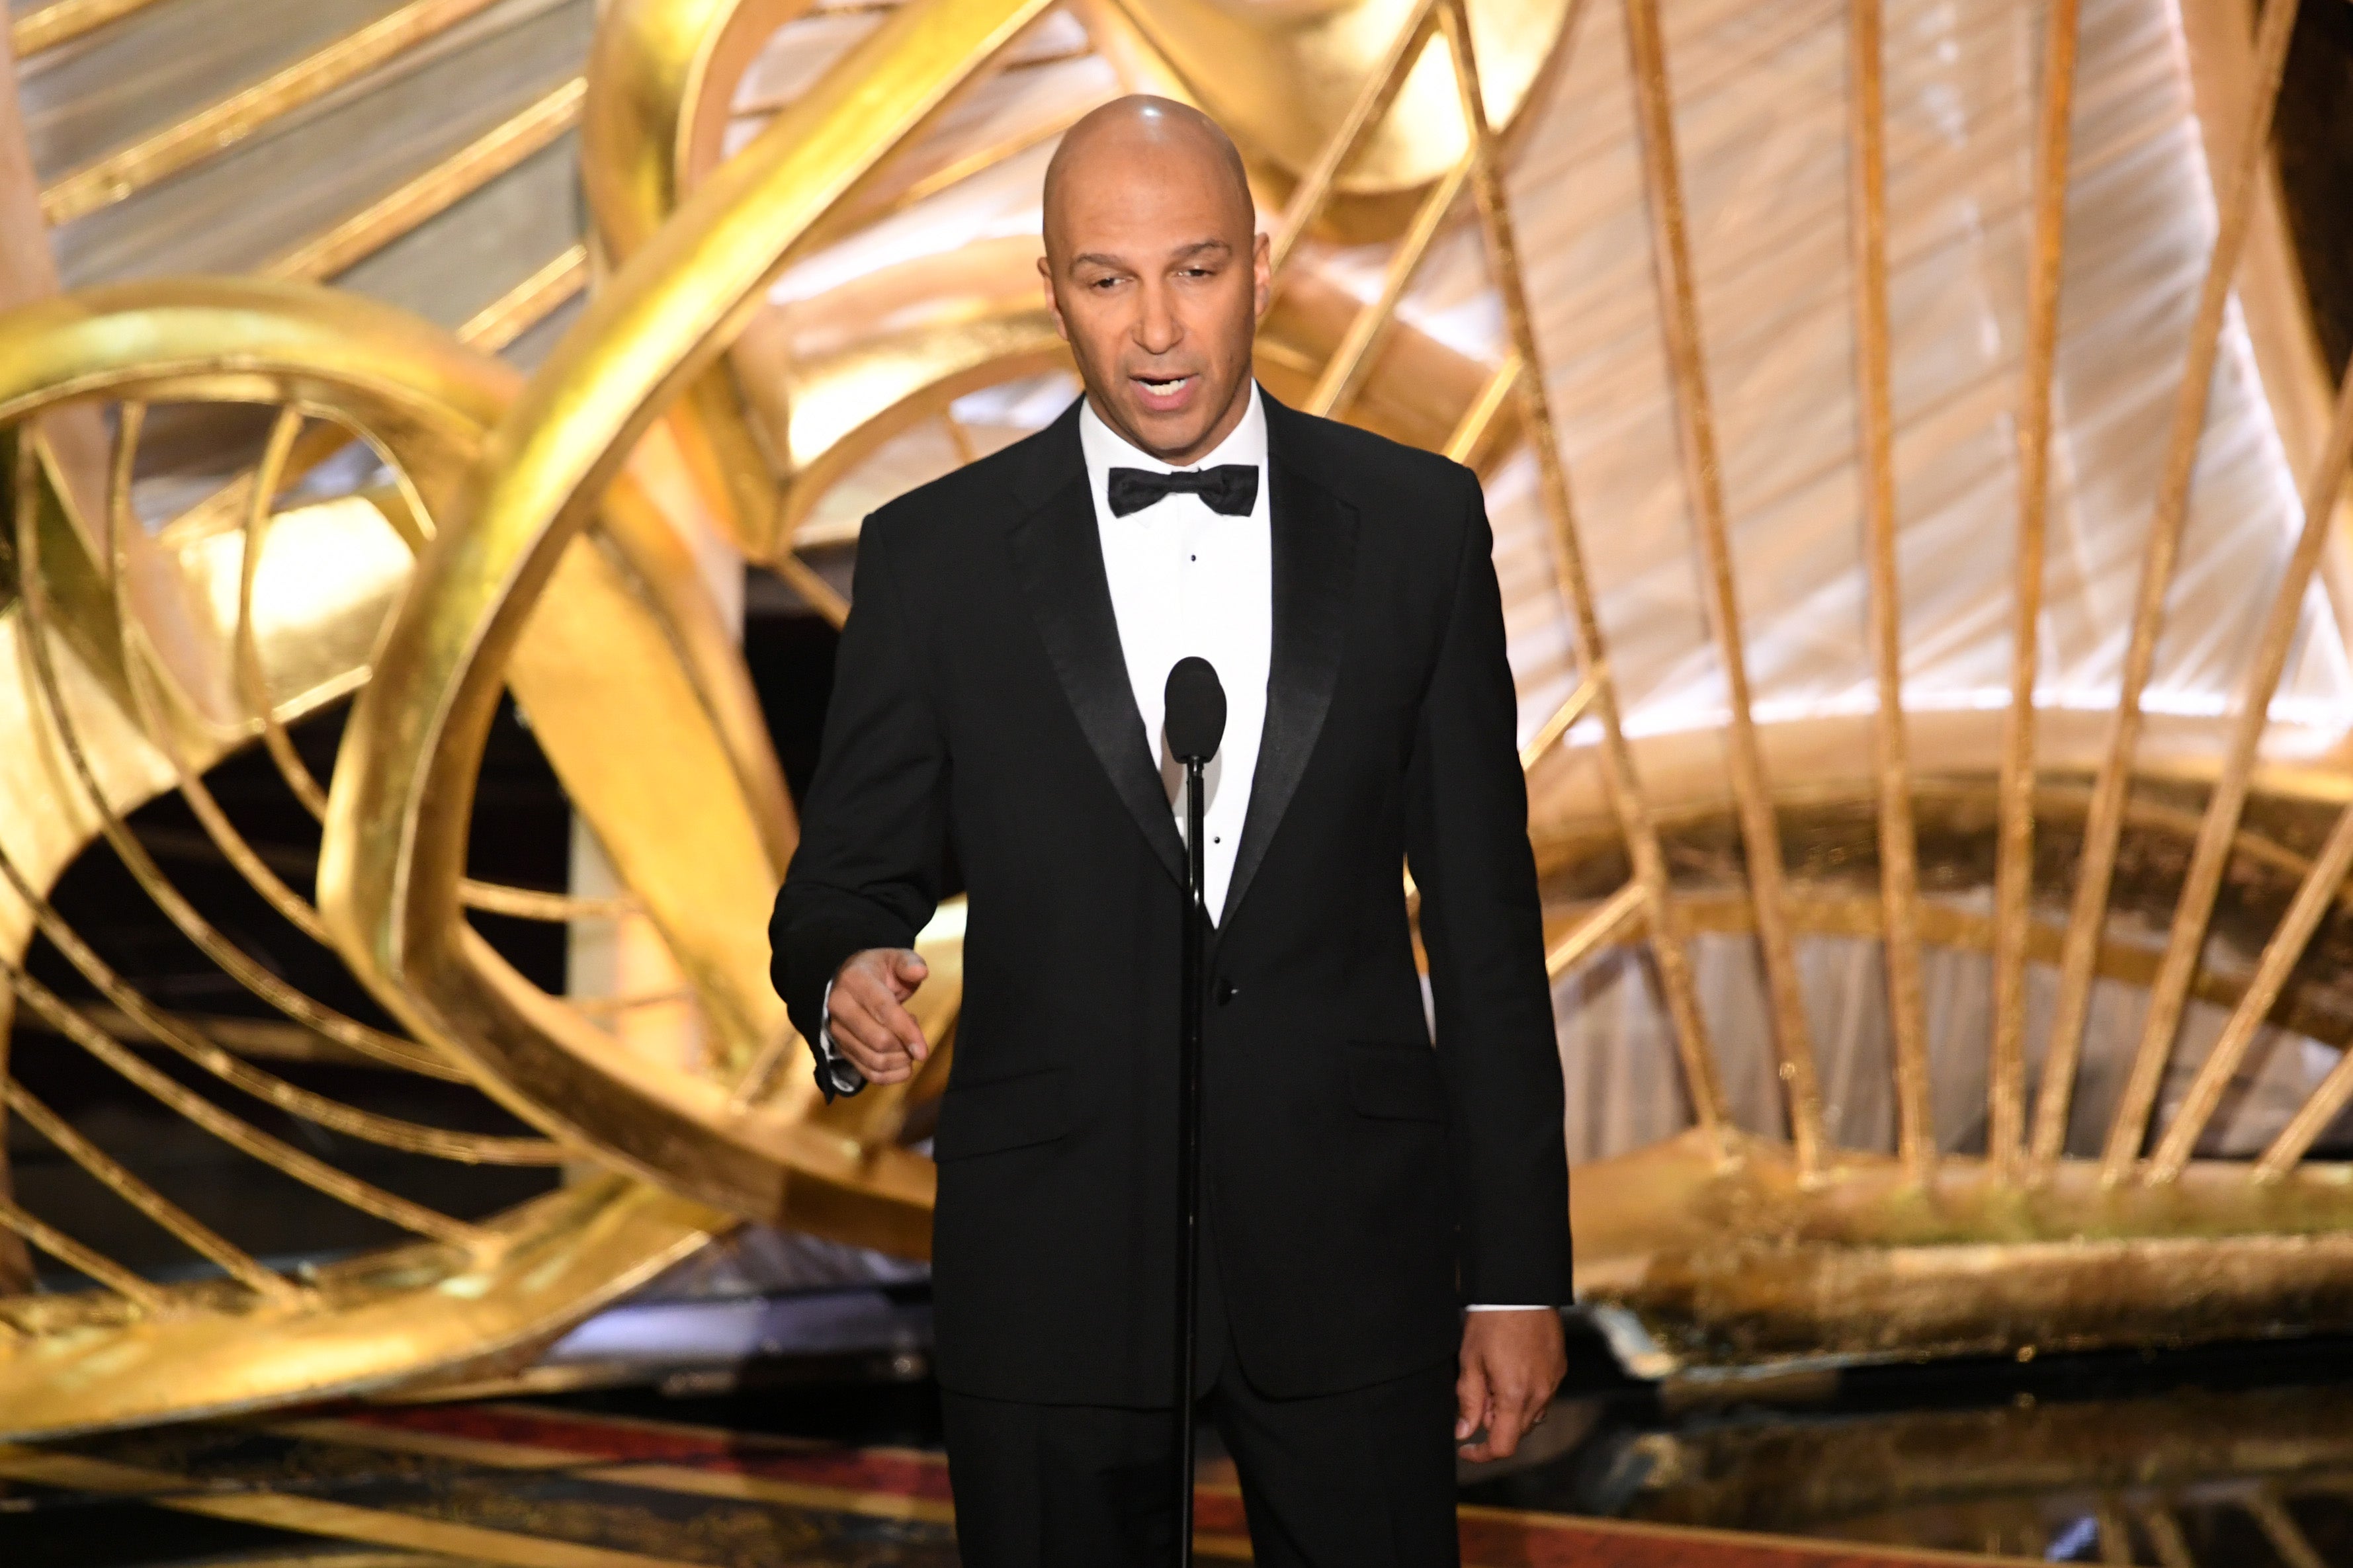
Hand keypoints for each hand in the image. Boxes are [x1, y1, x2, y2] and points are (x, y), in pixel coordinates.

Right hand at [827, 949, 930, 1083]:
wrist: (849, 983)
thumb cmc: (879, 971)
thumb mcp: (895, 958)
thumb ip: (909, 962)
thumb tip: (921, 972)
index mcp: (855, 981)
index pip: (883, 1010)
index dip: (906, 1031)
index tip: (924, 1051)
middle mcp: (839, 1006)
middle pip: (877, 1040)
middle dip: (904, 1047)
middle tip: (916, 1039)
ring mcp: (837, 1030)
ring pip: (872, 1059)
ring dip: (899, 1061)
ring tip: (909, 1048)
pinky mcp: (840, 1048)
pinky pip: (865, 1072)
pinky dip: (889, 1076)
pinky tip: (903, 1066)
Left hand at [1455, 1309, 1565, 1462]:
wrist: (1521, 1290)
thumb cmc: (1491, 1322)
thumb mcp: (1470, 1362)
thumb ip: (1468, 1401)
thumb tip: (1464, 1432)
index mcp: (1515, 1396)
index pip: (1503, 1446)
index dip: (1482, 1454)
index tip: (1466, 1448)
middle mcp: (1540, 1395)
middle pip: (1516, 1431)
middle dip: (1493, 1422)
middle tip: (1477, 1392)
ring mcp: (1553, 1383)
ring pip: (1531, 1415)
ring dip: (1510, 1409)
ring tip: (1493, 1377)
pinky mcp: (1559, 1370)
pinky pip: (1542, 1395)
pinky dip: (1525, 1394)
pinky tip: (1511, 1369)